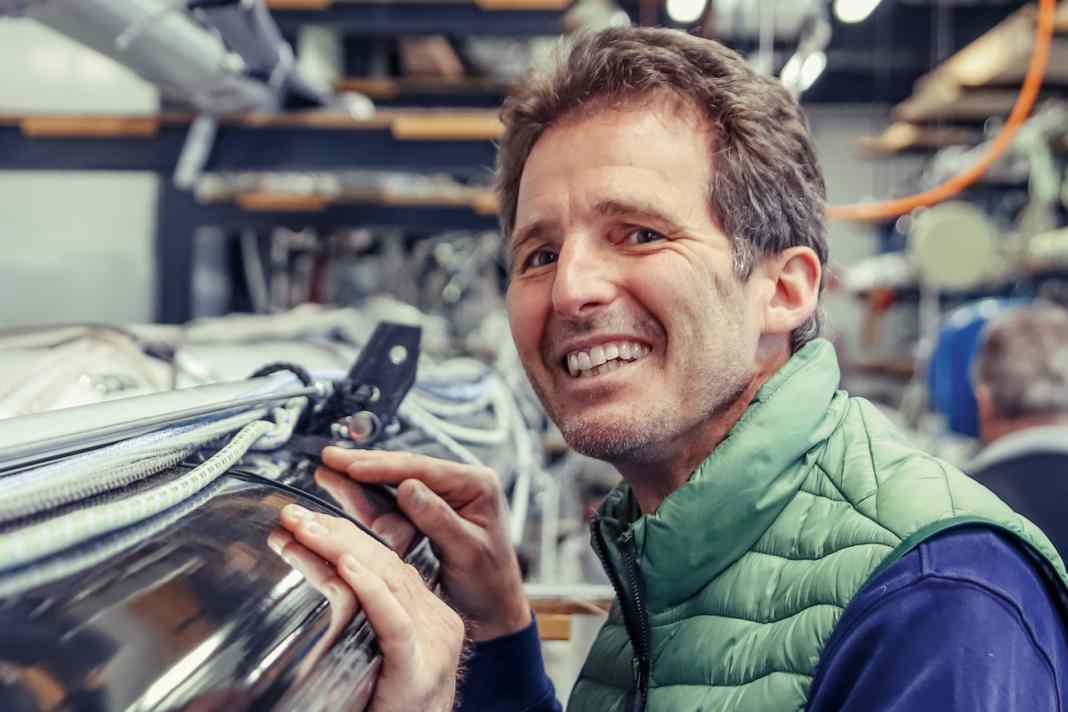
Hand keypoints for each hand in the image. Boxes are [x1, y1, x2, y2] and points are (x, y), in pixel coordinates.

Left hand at [276, 503, 464, 711]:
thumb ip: (362, 620)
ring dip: (337, 548)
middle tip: (292, 515)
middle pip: (386, 563)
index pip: (388, 563)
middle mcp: (437, 625)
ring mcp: (433, 646)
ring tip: (301, 529)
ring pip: (386, 581)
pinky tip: (345, 564)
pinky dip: (368, 589)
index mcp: (428, 619)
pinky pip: (393, 621)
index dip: (346, 537)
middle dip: (336, 533)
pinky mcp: (419, 671)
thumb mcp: (376, 657)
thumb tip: (330, 581)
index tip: (306, 522)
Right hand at [321, 447, 530, 641]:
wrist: (494, 612)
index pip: (423, 469)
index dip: (384, 467)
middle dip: (365, 465)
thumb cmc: (490, 584)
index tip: (352, 465)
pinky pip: (393, 507)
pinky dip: (367, 502)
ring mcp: (442, 499)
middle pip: (404, 469)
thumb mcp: (467, 551)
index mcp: (476, 485)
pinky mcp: (428, 516)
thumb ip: (438, 519)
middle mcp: (459, 485)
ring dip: (360, 481)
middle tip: (330, 457)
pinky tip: (344, 491)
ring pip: (393, 486)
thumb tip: (408, 487)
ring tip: (328, 471)